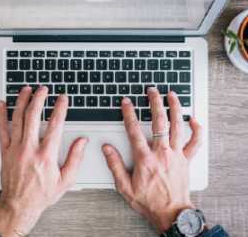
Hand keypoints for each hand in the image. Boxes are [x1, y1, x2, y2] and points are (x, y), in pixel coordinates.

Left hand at [0, 86, 87, 236]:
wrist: (19, 206)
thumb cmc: (42, 194)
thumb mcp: (66, 180)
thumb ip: (76, 158)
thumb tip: (82, 141)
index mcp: (46, 154)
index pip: (56, 124)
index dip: (60, 108)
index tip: (62, 98)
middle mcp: (30, 148)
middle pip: (33, 116)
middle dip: (39, 98)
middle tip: (43, 89)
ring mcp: (15, 148)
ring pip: (17, 119)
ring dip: (22, 101)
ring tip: (27, 89)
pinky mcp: (5, 151)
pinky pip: (1, 129)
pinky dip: (1, 115)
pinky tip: (2, 104)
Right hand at [102, 87, 202, 234]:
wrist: (171, 213)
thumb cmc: (149, 201)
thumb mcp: (124, 186)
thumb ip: (114, 165)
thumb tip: (107, 149)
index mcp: (145, 158)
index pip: (134, 129)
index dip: (129, 113)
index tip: (127, 102)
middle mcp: (161, 153)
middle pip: (159, 121)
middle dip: (155, 102)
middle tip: (152, 91)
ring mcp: (176, 155)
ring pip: (177, 126)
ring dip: (175, 108)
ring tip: (172, 95)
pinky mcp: (186, 159)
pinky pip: (195, 142)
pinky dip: (196, 129)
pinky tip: (193, 119)